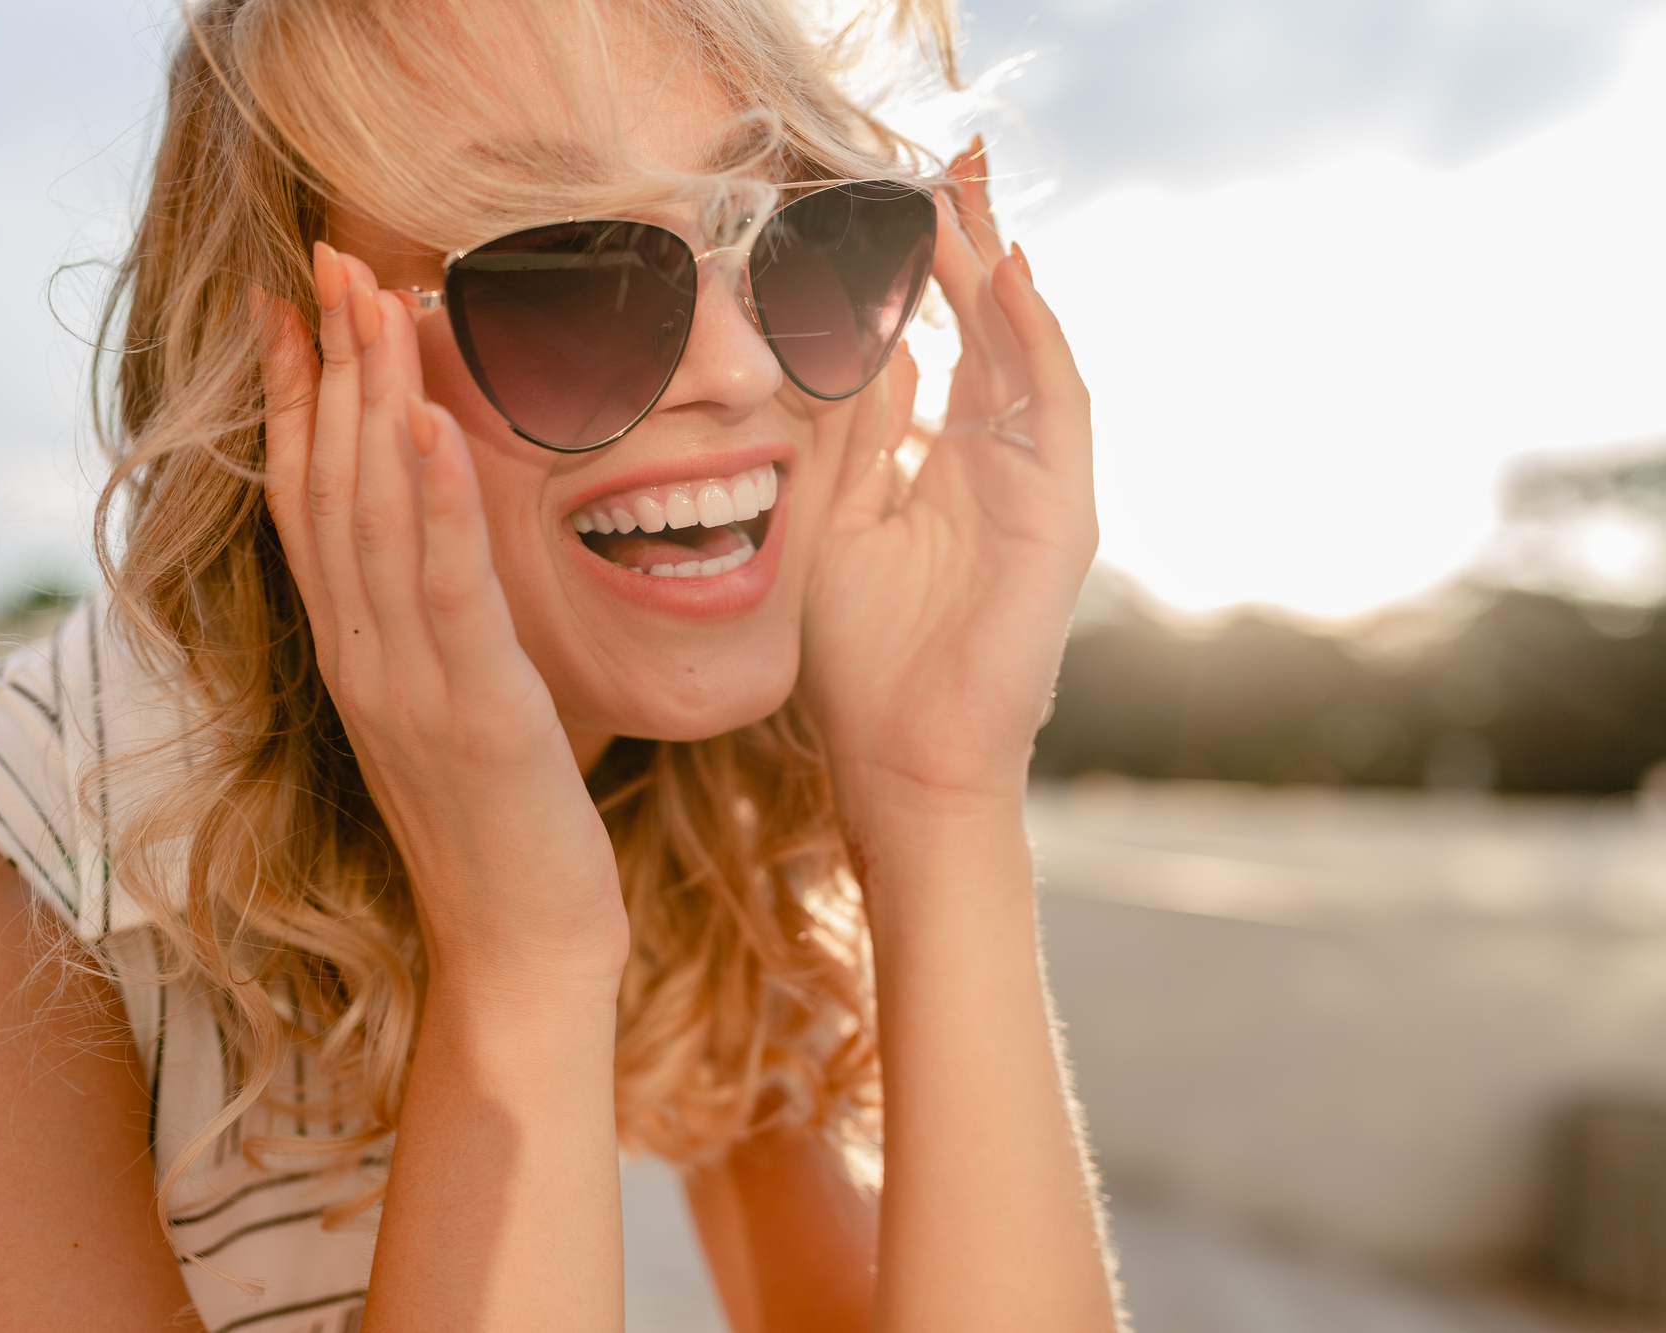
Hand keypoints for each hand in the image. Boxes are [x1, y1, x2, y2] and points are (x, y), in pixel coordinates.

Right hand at [258, 244, 627, 1001]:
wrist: (516, 956)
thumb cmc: (498, 833)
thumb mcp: (452, 713)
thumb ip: (433, 632)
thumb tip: (444, 554)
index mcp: (354, 656)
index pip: (307, 503)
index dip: (295, 400)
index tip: (289, 307)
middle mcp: (361, 660)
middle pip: (329, 487)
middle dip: (328, 366)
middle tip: (324, 257)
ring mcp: (408, 688)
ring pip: (377, 521)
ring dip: (376, 404)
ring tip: (373, 302)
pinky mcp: (477, 715)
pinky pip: (447, 592)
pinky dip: (438, 505)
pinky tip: (433, 427)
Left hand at [799, 144, 1098, 812]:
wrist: (903, 756)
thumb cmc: (865, 657)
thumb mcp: (843, 518)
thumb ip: (861, 436)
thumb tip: (867, 348)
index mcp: (950, 464)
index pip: (948, 342)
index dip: (928, 271)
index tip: (900, 199)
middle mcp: (1002, 463)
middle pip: (993, 328)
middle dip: (973, 244)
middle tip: (951, 160)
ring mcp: (1038, 485)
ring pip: (1022, 352)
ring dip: (995, 272)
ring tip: (962, 197)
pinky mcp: (1062, 514)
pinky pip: (1056, 408)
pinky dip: (1035, 339)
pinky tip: (1009, 275)